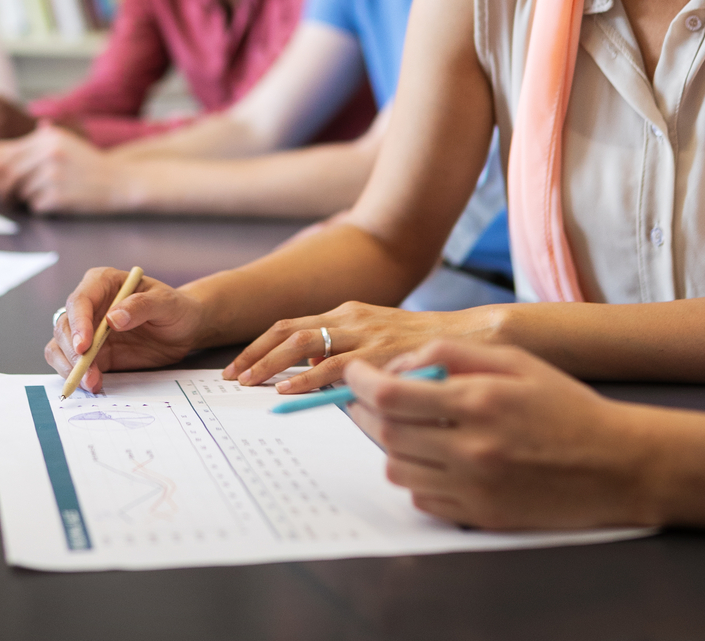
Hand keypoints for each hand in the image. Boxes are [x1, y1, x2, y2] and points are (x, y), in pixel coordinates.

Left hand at [0, 124, 132, 212]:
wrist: (119, 181)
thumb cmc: (86, 164)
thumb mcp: (62, 144)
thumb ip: (29, 145)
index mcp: (46, 138)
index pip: (2, 152)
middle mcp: (48, 153)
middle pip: (5, 173)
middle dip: (2, 188)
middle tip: (6, 196)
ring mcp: (53, 175)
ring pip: (20, 191)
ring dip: (26, 197)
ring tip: (44, 194)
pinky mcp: (58, 197)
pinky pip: (34, 206)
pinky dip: (40, 207)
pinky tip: (55, 201)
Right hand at [44, 265, 208, 393]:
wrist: (184, 329)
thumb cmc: (175, 308)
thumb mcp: (165, 303)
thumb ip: (141, 306)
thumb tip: (113, 318)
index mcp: (103, 283)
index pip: (81, 300)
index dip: (78, 323)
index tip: (85, 346)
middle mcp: (89, 305)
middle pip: (65, 326)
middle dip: (72, 351)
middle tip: (87, 372)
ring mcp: (87, 329)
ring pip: (61, 346)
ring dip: (70, 366)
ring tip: (91, 382)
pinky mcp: (92, 352)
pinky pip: (72, 363)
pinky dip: (76, 374)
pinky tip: (93, 383)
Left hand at [224, 301, 503, 393]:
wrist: (473, 336)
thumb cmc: (426, 346)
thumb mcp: (380, 340)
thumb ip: (348, 351)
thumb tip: (314, 374)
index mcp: (350, 313)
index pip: (292, 325)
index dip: (260, 345)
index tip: (238, 366)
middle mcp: (352, 317)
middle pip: (288, 330)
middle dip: (254, 353)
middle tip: (231, 377)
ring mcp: (365, 334)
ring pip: (303, 344)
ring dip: (270, 365)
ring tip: (248, 384)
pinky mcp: (380, 354)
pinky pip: (334, 366)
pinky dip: (305, 379)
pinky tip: (287, 392)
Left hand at [346, 339, 658, 530]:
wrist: (617, 464)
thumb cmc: (567, 406)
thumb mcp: (516, 360)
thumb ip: (454, 352)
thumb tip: (403, 364)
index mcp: (480, 402)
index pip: (393, 395)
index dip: (362, 383)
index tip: (355, 374)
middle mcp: (472, 448)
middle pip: (387, 434)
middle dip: (366, 413)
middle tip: (366, 398)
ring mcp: (474, 487)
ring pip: (398, 470)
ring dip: (389, 445)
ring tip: (407, 426)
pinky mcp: (480, 515)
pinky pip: (423, 498)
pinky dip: (416, 475)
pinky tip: (435, 456)